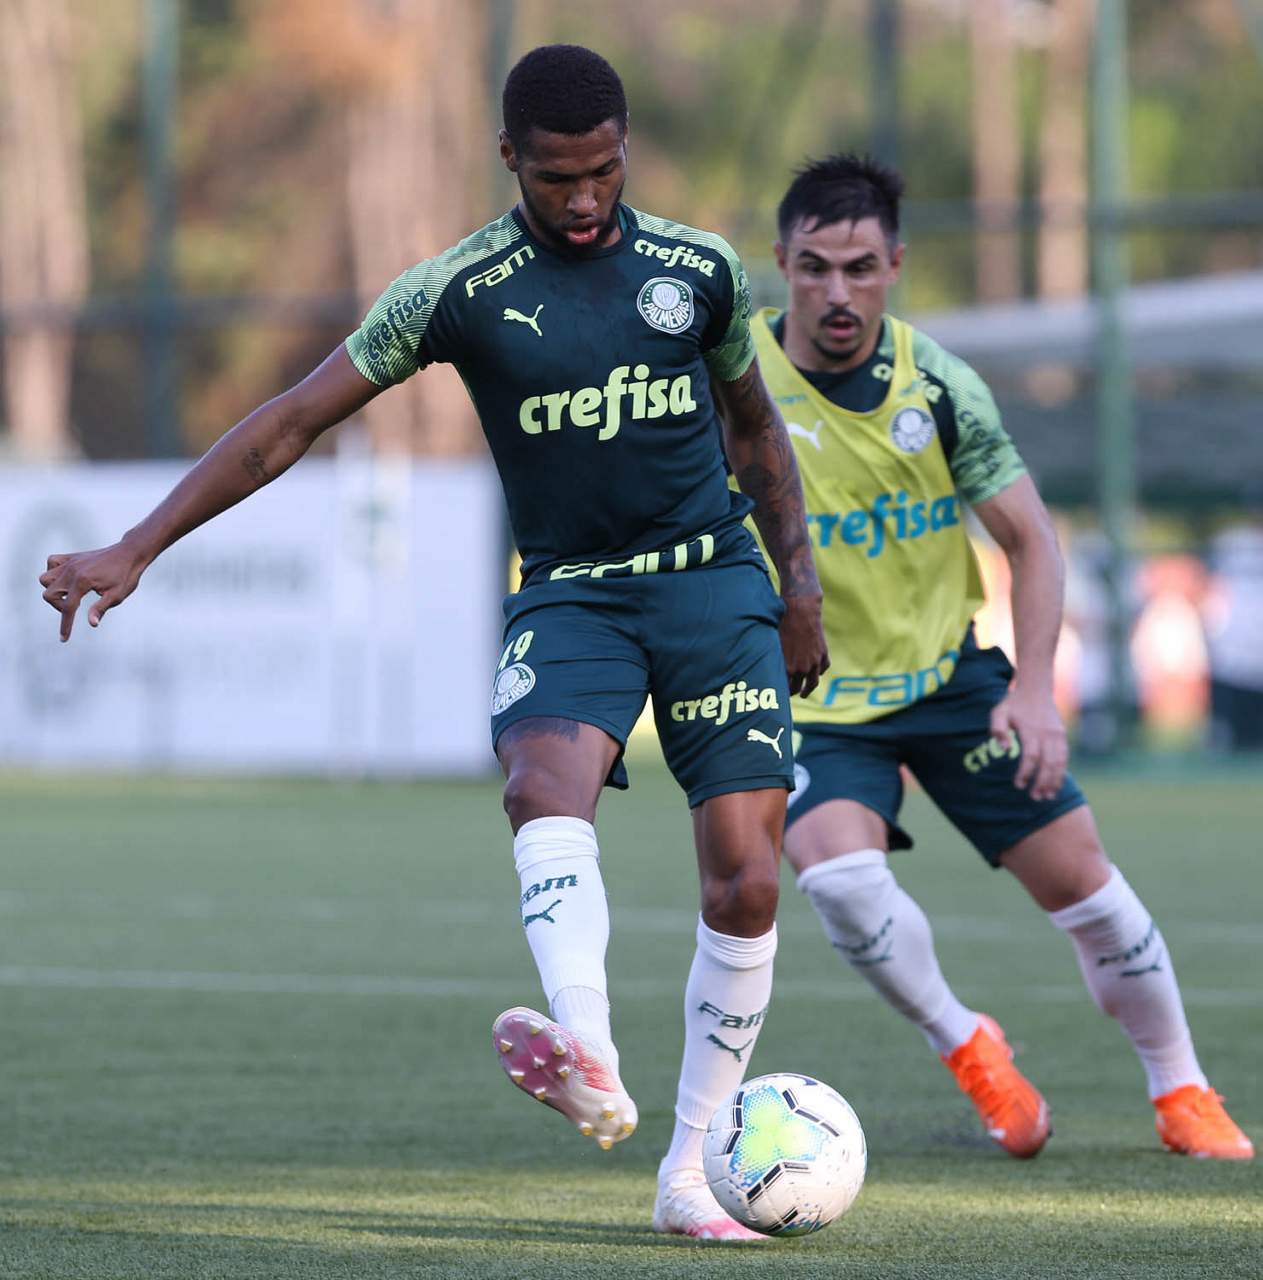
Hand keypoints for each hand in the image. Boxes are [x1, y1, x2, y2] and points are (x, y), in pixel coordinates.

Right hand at [39, 541, 147, 641]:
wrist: (131, 553)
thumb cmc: (126, 575)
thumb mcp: (117, 595)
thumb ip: (101, 609)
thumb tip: (92, 624)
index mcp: (83, 581)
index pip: (68, 608)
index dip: (65, 626)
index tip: (64, 639)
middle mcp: (72, 570)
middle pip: (49, 594)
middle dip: (59, 607)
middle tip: (75, 608)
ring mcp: (71, 562)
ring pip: (46, 578)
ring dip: (53, 590)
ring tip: (70, 594)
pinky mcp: (73, 557)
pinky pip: (52, 562)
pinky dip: (54, 572)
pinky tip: (67, 579)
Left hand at [779, 594, 829, 697]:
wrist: (801, 611)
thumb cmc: (782, 624)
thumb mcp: (773, 643)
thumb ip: (773, 659)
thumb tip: (765, 668)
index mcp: (787, 668)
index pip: (783, 687)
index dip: (779, 691)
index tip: (776, 693)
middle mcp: (802, 668)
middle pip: (797, 688)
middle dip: (792, 692)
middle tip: (788, 695)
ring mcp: (815, 662)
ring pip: (813, 683)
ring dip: (808, 690)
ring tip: (805, 693)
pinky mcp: (823, 653)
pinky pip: (823, 668)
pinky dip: (819, 672)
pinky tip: (816, 673)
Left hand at [989, 683, 1068, 800]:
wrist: (1036, 688)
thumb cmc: (1013, 703)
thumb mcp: (998, 711)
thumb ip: (997, 729)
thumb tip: (1004, 750)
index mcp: (1031, 728)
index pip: (1031, 756)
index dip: (1026, 772)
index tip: (1019, 785)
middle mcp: (1047, 733)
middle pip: (1048, 762)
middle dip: (1042, 782)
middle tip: (1035, 797)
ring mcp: (1057, 734)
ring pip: (1060, 762)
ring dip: (1055, 781)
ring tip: (1047, 796)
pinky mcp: (1062, 736)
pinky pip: (1065, 757)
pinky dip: (1062, 772)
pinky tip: (1055, 784)